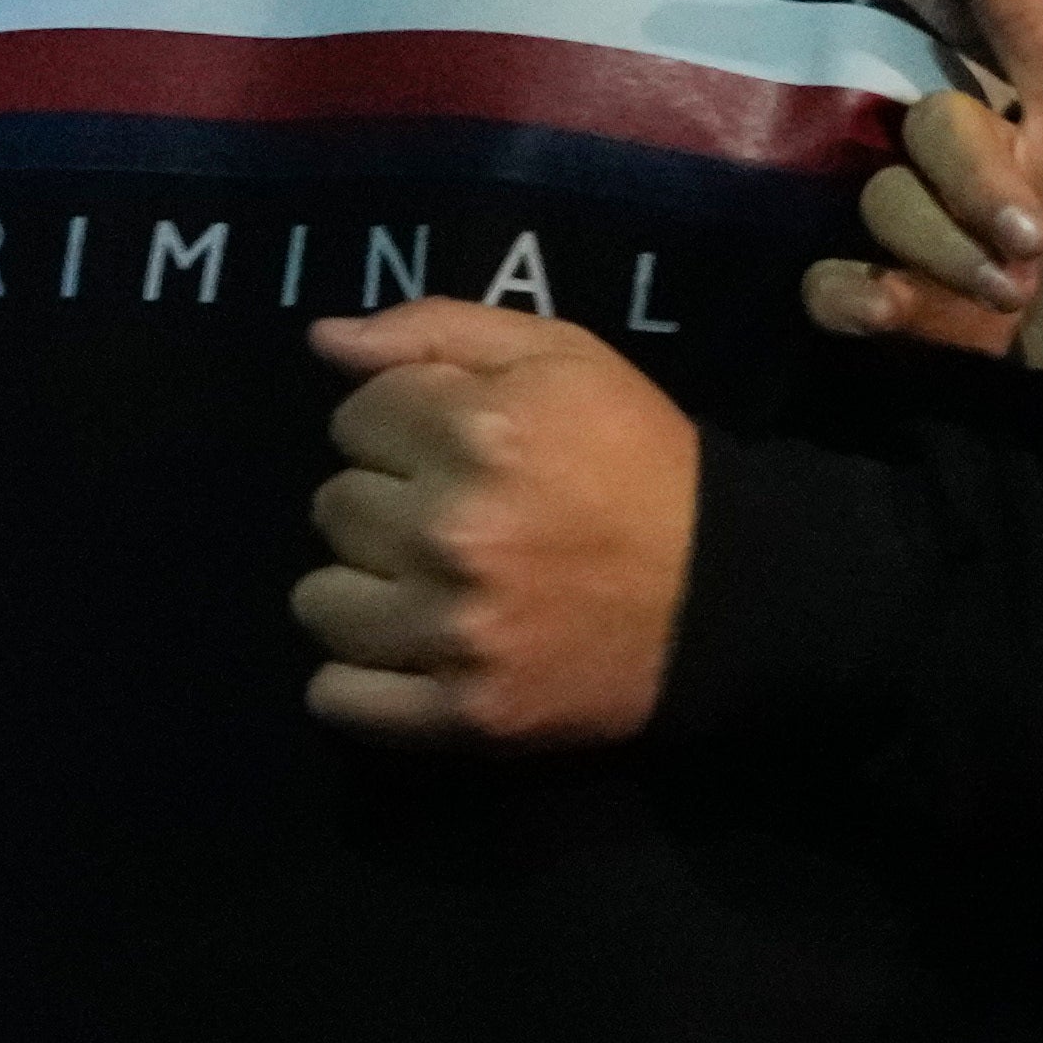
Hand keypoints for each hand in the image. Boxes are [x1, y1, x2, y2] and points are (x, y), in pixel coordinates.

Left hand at [294, 301, 704, 744]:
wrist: (723, 591)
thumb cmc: (636, 460)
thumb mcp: (561, 356)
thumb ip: (436, 331)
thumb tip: (325, 341)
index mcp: (479, 431)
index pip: (353, 418)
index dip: (396, 426)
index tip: (443, 448)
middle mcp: (453, 531)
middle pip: (333, 506)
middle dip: (383, 503)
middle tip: (444, 517)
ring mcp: (453, 630)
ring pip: (319, 600)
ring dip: (361, 588)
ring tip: (422, 585)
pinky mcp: (460, 712)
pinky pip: (336, 696)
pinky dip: (356, 679)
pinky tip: (403, 651)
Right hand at [811, 0, 1042, 368]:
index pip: (1017, 12)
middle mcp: (996, 152)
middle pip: (936, 118)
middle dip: (974, 182)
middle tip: (1034, 248)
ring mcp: (943, 223)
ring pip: (888, 194)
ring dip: (939, 247)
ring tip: (1010, 297)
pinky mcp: (906, 298)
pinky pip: (837, 272)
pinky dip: (850, 292)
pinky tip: (886, 312)